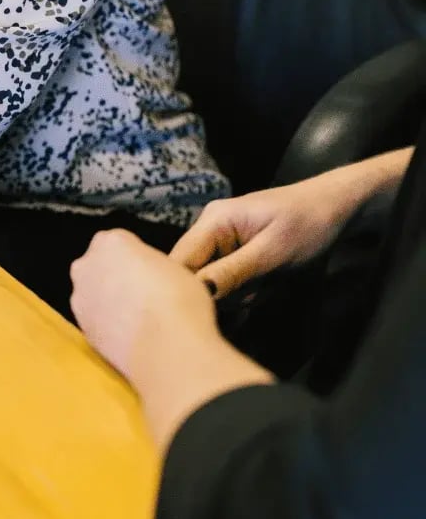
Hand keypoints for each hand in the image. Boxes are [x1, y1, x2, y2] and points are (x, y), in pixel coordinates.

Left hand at [70, 230, 218, 380]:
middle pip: (98, 265)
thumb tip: (151, 274)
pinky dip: (107, 324)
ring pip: (93, 293)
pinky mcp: (81, 327)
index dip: (135, 257)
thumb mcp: (176, 268)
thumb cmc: (179, 302)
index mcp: (112, 242)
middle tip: (142, 292)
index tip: (148, 270)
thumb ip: (151, 264)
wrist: (167, 347)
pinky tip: (130, 334)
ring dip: (108, 301)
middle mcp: (87, 265)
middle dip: (114, 275)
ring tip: (138, 318)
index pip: (118, 242)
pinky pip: (95, 319)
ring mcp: (80, 297)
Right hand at [169, 173, 358, 298]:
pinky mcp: (234, 253)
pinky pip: (226, 281)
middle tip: (253, 293)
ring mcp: (221, 242)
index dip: (185, 289)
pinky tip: (265, 287)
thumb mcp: (274, 251)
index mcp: (213, 221)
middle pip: (192, 274)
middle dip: (219, 294)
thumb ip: (234, 272)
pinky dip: (244, 291)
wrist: (338, 206)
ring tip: (266, 287)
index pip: (179, 261)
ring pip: (210, 282)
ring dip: (236, 294)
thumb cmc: (309, 223)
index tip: (209, 312)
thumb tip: (197, 293)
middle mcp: (209, 230)